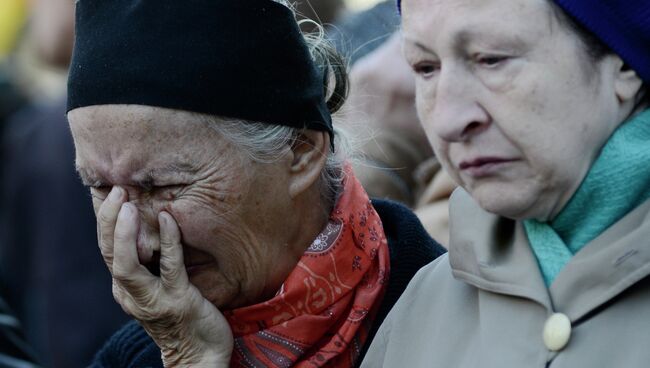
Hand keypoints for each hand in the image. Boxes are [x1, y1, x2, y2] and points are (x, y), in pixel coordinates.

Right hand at [97, 186, 233, 366]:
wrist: (199, 356)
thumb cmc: (181, 316)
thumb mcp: (157, 287)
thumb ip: (149, 262)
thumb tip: (148, 225)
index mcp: (125, 287)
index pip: (106, 248)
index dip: (104, 219)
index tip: (105, 190)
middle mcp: (130, 293)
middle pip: (108, 253)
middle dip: (108, 219)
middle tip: (115, 188)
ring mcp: (152, 298)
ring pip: (126, 264)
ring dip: (125, 233)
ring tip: (127, 203)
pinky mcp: (177, 300)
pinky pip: (170, 267)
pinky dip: (168, 241)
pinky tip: (169, 219)